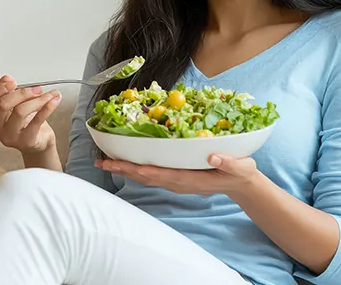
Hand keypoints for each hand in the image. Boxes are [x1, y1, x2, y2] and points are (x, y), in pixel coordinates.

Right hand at [0, 75, 60, 154]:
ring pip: (20, 111)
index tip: (11, 82)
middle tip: (36, 88)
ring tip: (49, 94)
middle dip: (22, 92)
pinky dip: (48, 107)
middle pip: (3, 104)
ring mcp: (9, 136)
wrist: (39, 140)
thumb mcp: (16, 103)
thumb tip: (6, 79)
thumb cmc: (26, 121)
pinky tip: (54, 100)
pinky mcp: (26, 141)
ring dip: (38, 99)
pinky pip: (37, 120)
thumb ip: (9, 90)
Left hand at [95, 154, 259, 197]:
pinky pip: (152, 172)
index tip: (116, 163)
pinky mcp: (176, 176)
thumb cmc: (239, 173)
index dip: (135, 168)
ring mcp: (175, 180)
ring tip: (106, 162)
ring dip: (125, 169)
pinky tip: (127, 160)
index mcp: (187, 178)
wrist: (241, 183)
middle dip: (121, 169)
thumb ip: (228, 162)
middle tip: (100, 162)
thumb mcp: (240, 167)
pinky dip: (137, 167)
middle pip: (144, 176)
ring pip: (145, 176)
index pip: (155, 174)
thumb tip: (213, 157)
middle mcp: (177, 181)